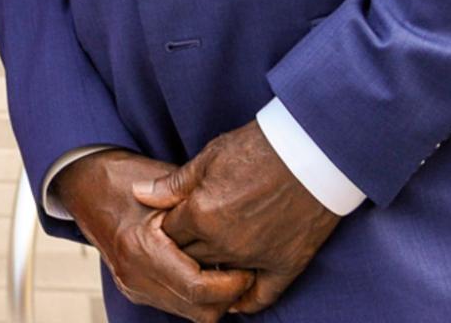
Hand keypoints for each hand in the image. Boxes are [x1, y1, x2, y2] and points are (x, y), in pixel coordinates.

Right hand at [55, 149, 253, 321]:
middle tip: (245, 271)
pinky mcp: (134, 289)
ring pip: (191, 315)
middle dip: (228, 296)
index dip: (233, 283)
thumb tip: (238, 226)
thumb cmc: (123, 176)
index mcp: (140, 247)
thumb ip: (196, 209)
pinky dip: (197, 296)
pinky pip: (177, 305)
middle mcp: (134, 273)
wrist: (83, 182)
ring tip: (228, 270)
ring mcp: (132, 285)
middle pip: (200, 311)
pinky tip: (206, 271)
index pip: (199, 289)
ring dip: (214, 299)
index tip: (249, 267)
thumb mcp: (164, 185)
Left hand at [136, 122, 340, 313]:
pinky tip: (233, 301)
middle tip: (182, 244)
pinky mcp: (285, 265)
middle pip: (189, 259)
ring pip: (219, 277)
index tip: (167, 223)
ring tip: (202, 267)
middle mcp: (224, 243)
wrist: (310, 152)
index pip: (168, 234)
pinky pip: (261, 296)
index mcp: (201, 215)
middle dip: (182, 252)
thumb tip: (140, 195)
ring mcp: (255, 258)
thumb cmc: (257, 149)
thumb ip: (173, 184)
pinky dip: (245, 301)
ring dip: (209, 272)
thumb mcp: (209, 157)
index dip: (165, 228)